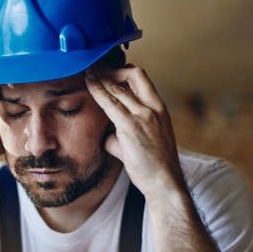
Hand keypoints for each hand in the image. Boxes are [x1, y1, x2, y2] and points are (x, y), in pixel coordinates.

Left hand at [84, 65, 184, 202]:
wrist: (164, 182)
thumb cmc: (153, 167)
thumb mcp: (141, 143)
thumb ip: (123, 135)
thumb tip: (107, 136)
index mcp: (159, 109)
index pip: (142, 79)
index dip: (123, 72)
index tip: (108, 73)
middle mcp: (154, 108)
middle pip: (132, 75)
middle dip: (111, 70)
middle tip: (95, 69)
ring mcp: (143, 116)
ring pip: (119, 87)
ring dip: (101, 77)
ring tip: (87, 72)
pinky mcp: (131, 127)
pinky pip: (110, 103)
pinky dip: (98, 90)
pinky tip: (89, 84)